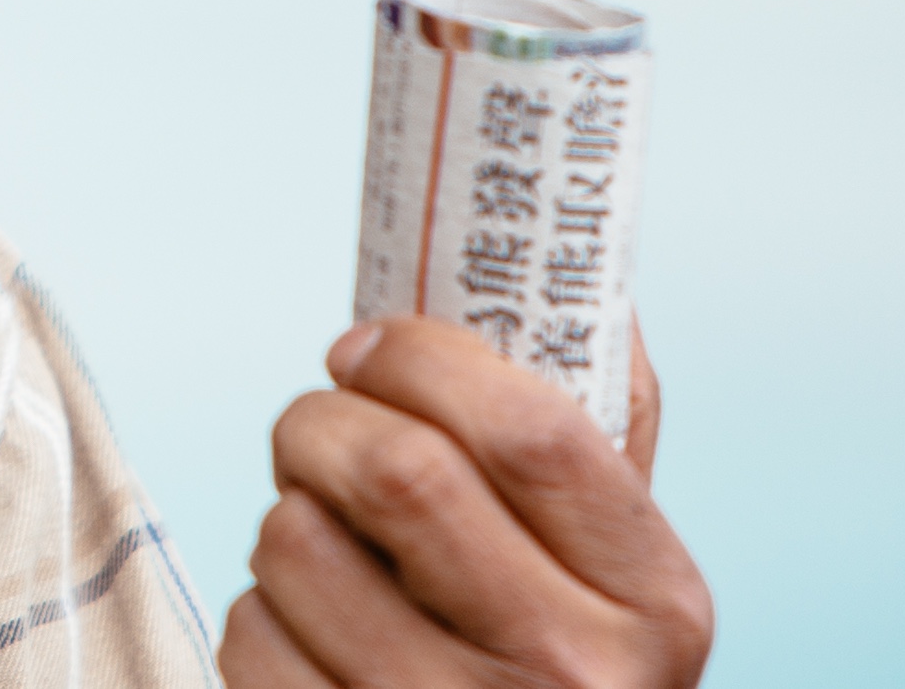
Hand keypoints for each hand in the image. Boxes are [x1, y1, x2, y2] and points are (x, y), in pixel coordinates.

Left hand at [221, 316, 711, 686]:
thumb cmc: (557, 666)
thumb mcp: (620, 579)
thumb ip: (596, 439)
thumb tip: (573, 258)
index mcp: (654, 603)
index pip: (531, 430)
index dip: (422, 358)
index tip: (366, 345)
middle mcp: (569, 673)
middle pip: (396, 470)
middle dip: (322, 420)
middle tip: (317, 430)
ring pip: (297, 542)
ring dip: (289, 519)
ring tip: (328, 544)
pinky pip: (251, 631)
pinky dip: (264, 612)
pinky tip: (314, 631)